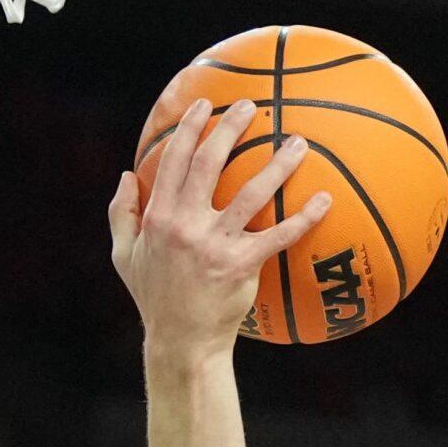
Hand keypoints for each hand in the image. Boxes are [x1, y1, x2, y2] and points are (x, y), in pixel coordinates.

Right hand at [108, 99, 330, 354]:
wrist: (181, 341)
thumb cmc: (155, 298)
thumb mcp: (125, 256)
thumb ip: (121, 214)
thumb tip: (126, 176)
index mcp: (159, 216)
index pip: (175, 160)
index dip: (189, 128)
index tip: (203, 105)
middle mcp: (186, 224)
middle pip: (210, 164)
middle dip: (229, 128)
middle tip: (249, 106)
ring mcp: (215, 244)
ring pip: (252, 193)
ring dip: (278, 164)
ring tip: (298, 143)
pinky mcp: (242, 265)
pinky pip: (279, 235)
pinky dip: (304, 217)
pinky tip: (325, 200)